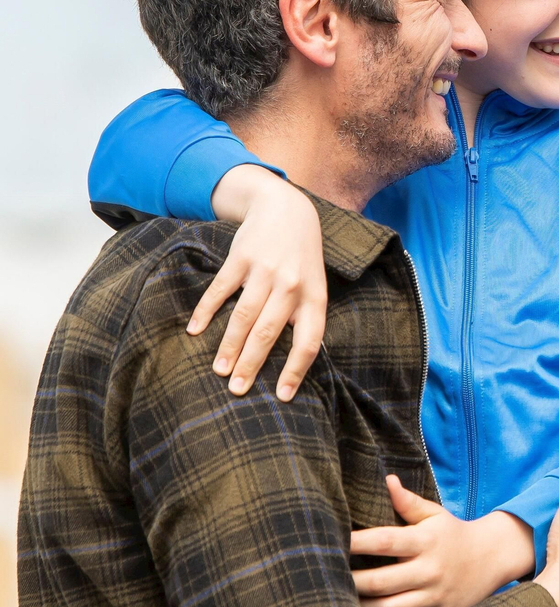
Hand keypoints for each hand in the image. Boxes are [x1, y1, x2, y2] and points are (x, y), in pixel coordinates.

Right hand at [191, 164, 326, 401]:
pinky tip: (195, 329)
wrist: (287, 210)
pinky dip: (206, 311)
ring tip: (219, 370)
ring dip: (229, 346)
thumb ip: (304, 317)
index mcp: (315, 299)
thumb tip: (295, 361)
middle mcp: (292, 287)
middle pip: (269, 334)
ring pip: (244, 317)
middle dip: (252, 365)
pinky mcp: (241, 258)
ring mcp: (266, 272)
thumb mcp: (314, 286)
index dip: (296, 370)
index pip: (309, 342)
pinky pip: (221, 290)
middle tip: (237, 390)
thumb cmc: (302, 260)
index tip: (282, 396)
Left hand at [350, 478, 535, 606]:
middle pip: (382, 581)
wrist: (494, 557)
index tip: (332, 542)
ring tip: (342, 601)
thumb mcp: (435, 515)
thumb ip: (408, 502)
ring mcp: (436, 595)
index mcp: (426, 541)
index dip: (356, 542)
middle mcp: (430, 569)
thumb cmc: (454, 534)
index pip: (384, 541)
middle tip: (326, 580)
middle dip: (351, 582)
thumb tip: (387, 480)